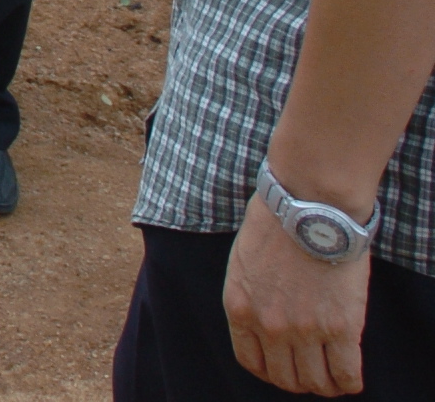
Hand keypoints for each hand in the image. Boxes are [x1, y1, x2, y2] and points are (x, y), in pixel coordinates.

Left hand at [225, 192, 369, 394]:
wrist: (310, 205)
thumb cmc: (278, 223)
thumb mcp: (244, 261)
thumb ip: (252, 294)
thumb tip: (266, 316)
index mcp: (239, 307)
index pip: (251, 362)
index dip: (270, 371)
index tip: (284, 367)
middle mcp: (268, 325)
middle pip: (285, 378)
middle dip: (299, 379)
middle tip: (312, 370)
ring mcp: (304, 329)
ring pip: (316, 382)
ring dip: (324, 384)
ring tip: (333, 375)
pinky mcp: (340, 327)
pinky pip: (346, 375)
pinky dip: (349, 382)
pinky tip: (350, 377)